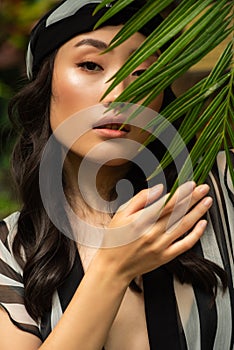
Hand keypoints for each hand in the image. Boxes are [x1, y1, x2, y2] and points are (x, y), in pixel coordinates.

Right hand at [97, 182, 211, 282]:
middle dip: (193, 199)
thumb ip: (140, 199)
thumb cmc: (115, 239)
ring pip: (184, 226)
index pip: (166, 204)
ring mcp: (160, 246)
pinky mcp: (165, 257)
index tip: (191, 185)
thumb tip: (159, 189)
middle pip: (178, 213)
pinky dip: (196, 234)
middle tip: (204, 188)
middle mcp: (152, 233)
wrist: (114, 267)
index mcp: (140, 221)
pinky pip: (185, 245)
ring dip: (198, 212)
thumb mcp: (121, 214)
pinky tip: (202, 224)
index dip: (181, 193)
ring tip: (207, 202)